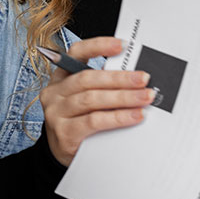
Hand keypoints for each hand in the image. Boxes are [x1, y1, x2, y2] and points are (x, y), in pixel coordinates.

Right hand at [39, 36, 154, 166]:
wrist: (64, 153)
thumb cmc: (79, 120)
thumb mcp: (86, 98)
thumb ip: (103, 85)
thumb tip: (135, 77)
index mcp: (61, 77)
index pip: (76, 53)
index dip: (98, 46)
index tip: (122, 45)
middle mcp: (55, 92)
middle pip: (89, 79)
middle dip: (120, 78)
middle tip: (143, 79)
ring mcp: (56, 113)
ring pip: (92, 99)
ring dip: (123, 97)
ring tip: (144, 98)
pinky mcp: (64, 133)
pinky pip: (94, 121)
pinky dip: (117, 117)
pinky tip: (134, 116)